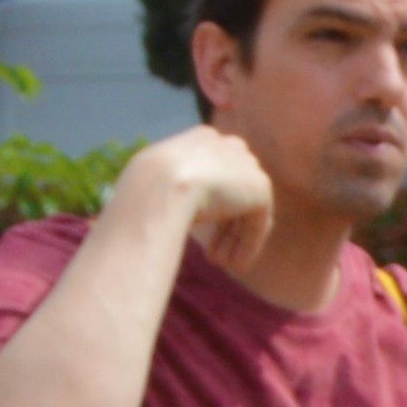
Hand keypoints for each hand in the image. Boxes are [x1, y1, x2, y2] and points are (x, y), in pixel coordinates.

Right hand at [114, 124, 272, 270]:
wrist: (160, 186)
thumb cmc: (146, 188)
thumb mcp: (158, 186)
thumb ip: (176, 191)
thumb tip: (179, 210)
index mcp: (202, 140)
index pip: (216, 174)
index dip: (211, 206)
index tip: (198, 229)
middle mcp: (227, 147)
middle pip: (234, 192)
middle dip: (226, 226)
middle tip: (214, 253)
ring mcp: (246, 166)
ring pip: (246, 209)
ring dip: (235, 239)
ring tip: (223, 264)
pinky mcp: (260, 188)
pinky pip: (257, 223)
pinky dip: (247, 246)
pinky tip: (236, 267)